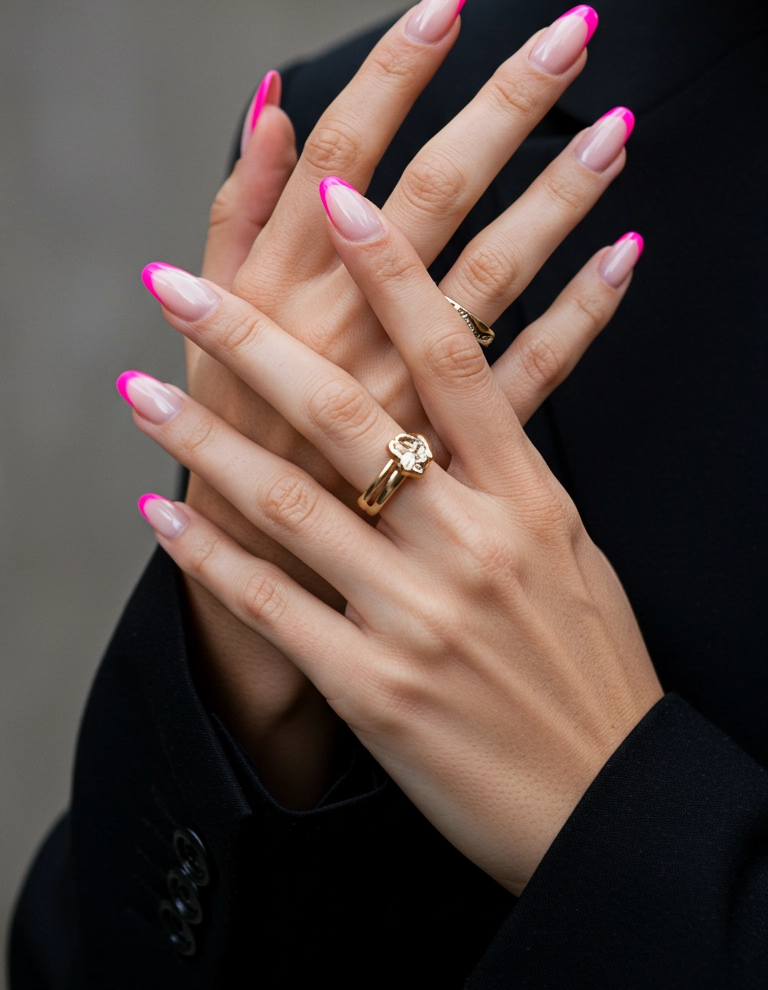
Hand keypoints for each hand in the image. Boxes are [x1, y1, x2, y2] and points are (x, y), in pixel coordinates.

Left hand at [120, 184, 659, 893]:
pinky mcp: (375, 691)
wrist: (607, 799)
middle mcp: (470, 542)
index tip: (336, 190)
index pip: (453, 355)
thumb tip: (481, 371)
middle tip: (175, 284)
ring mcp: (417, 617)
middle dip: (249, 339)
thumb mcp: (572, 544)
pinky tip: (157, 516)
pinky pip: (273, 611)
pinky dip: (209, 559)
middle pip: (346, 413)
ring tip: (138, 389)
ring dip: (203, 440)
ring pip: (290, 505)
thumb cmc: (591, 664)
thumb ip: (515, 459)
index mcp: (527, 496)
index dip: (391, 269)